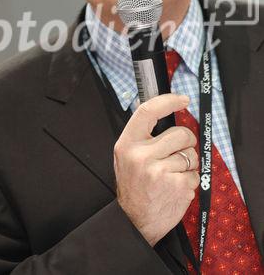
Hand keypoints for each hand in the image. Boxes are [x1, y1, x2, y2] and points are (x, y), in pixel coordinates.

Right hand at [114, 94, 198, 246]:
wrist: (133, 221)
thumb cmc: (133, 185)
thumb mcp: (125, 155)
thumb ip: (141, 135)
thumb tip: (160, 110)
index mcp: (127, 144)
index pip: (148, 111)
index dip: (168, 101)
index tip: (182, 99)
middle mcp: (142, 156)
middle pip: (180, 133)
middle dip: (186, 141)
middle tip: (177, 152)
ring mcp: (160, 172)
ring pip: (191, 154)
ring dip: (187, 163)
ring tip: (171, 174)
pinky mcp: (177, 186)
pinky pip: (195, 174)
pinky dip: (189, 180)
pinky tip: (175, 187)